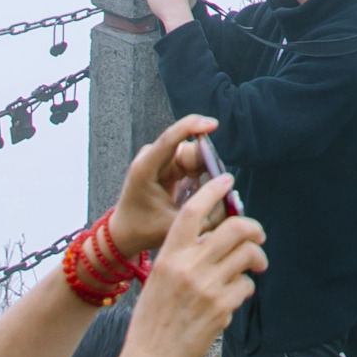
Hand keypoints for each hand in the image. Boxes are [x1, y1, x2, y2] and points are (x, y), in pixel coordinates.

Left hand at [108, 113, 221, 259]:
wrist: (125, 233)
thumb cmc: (144, 230)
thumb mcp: (174, 226)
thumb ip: (201, 214)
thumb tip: (230, 196)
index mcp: (145, 169)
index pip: (170, 139)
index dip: (192, 126)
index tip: (214, 124)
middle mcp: (151, 158)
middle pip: (189, 149)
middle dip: (210, 164)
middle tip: (222, 186)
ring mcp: (159, 159)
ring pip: (195, 156)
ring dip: (207, 171)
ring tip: (211, 194)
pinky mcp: (167, 163)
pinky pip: (193, 162)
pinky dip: (203, 174)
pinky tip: (203, 191)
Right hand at [115, 174, 266, 356]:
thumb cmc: (152, 322)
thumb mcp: (159, 279)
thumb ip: (183, 256)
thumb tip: (215, 237)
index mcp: (168, 256)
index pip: (193, 211)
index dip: (213, 191)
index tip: (227, 181)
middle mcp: (188, 267)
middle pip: (234, 228)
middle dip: (253, 228)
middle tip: (257, 237)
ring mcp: (206, 287)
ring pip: (247, 255)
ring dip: (256, 259)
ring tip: (255, 267)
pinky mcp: (221, 308)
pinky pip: (246, 286)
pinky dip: (245, 288)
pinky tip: (235, 297)